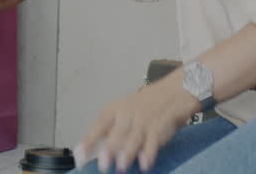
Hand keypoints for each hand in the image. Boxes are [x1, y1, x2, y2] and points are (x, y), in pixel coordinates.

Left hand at [76, 73, 198, 173]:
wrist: (175, 90)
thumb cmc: (147, 104)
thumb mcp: (125, 111)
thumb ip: (110, 130)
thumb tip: (91, 148)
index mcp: (116, 109)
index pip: (98, 124)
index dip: (89, 140)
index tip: (79, 155)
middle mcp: (129, 113)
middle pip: (117, 131)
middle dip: (110, 148)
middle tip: (102, 163)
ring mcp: (145, 119)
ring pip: (134, 137)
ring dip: (128, 152)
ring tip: (121, 165)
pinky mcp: (161, 125)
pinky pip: (154, 140)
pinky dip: (149, 152)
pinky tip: (145, 163)